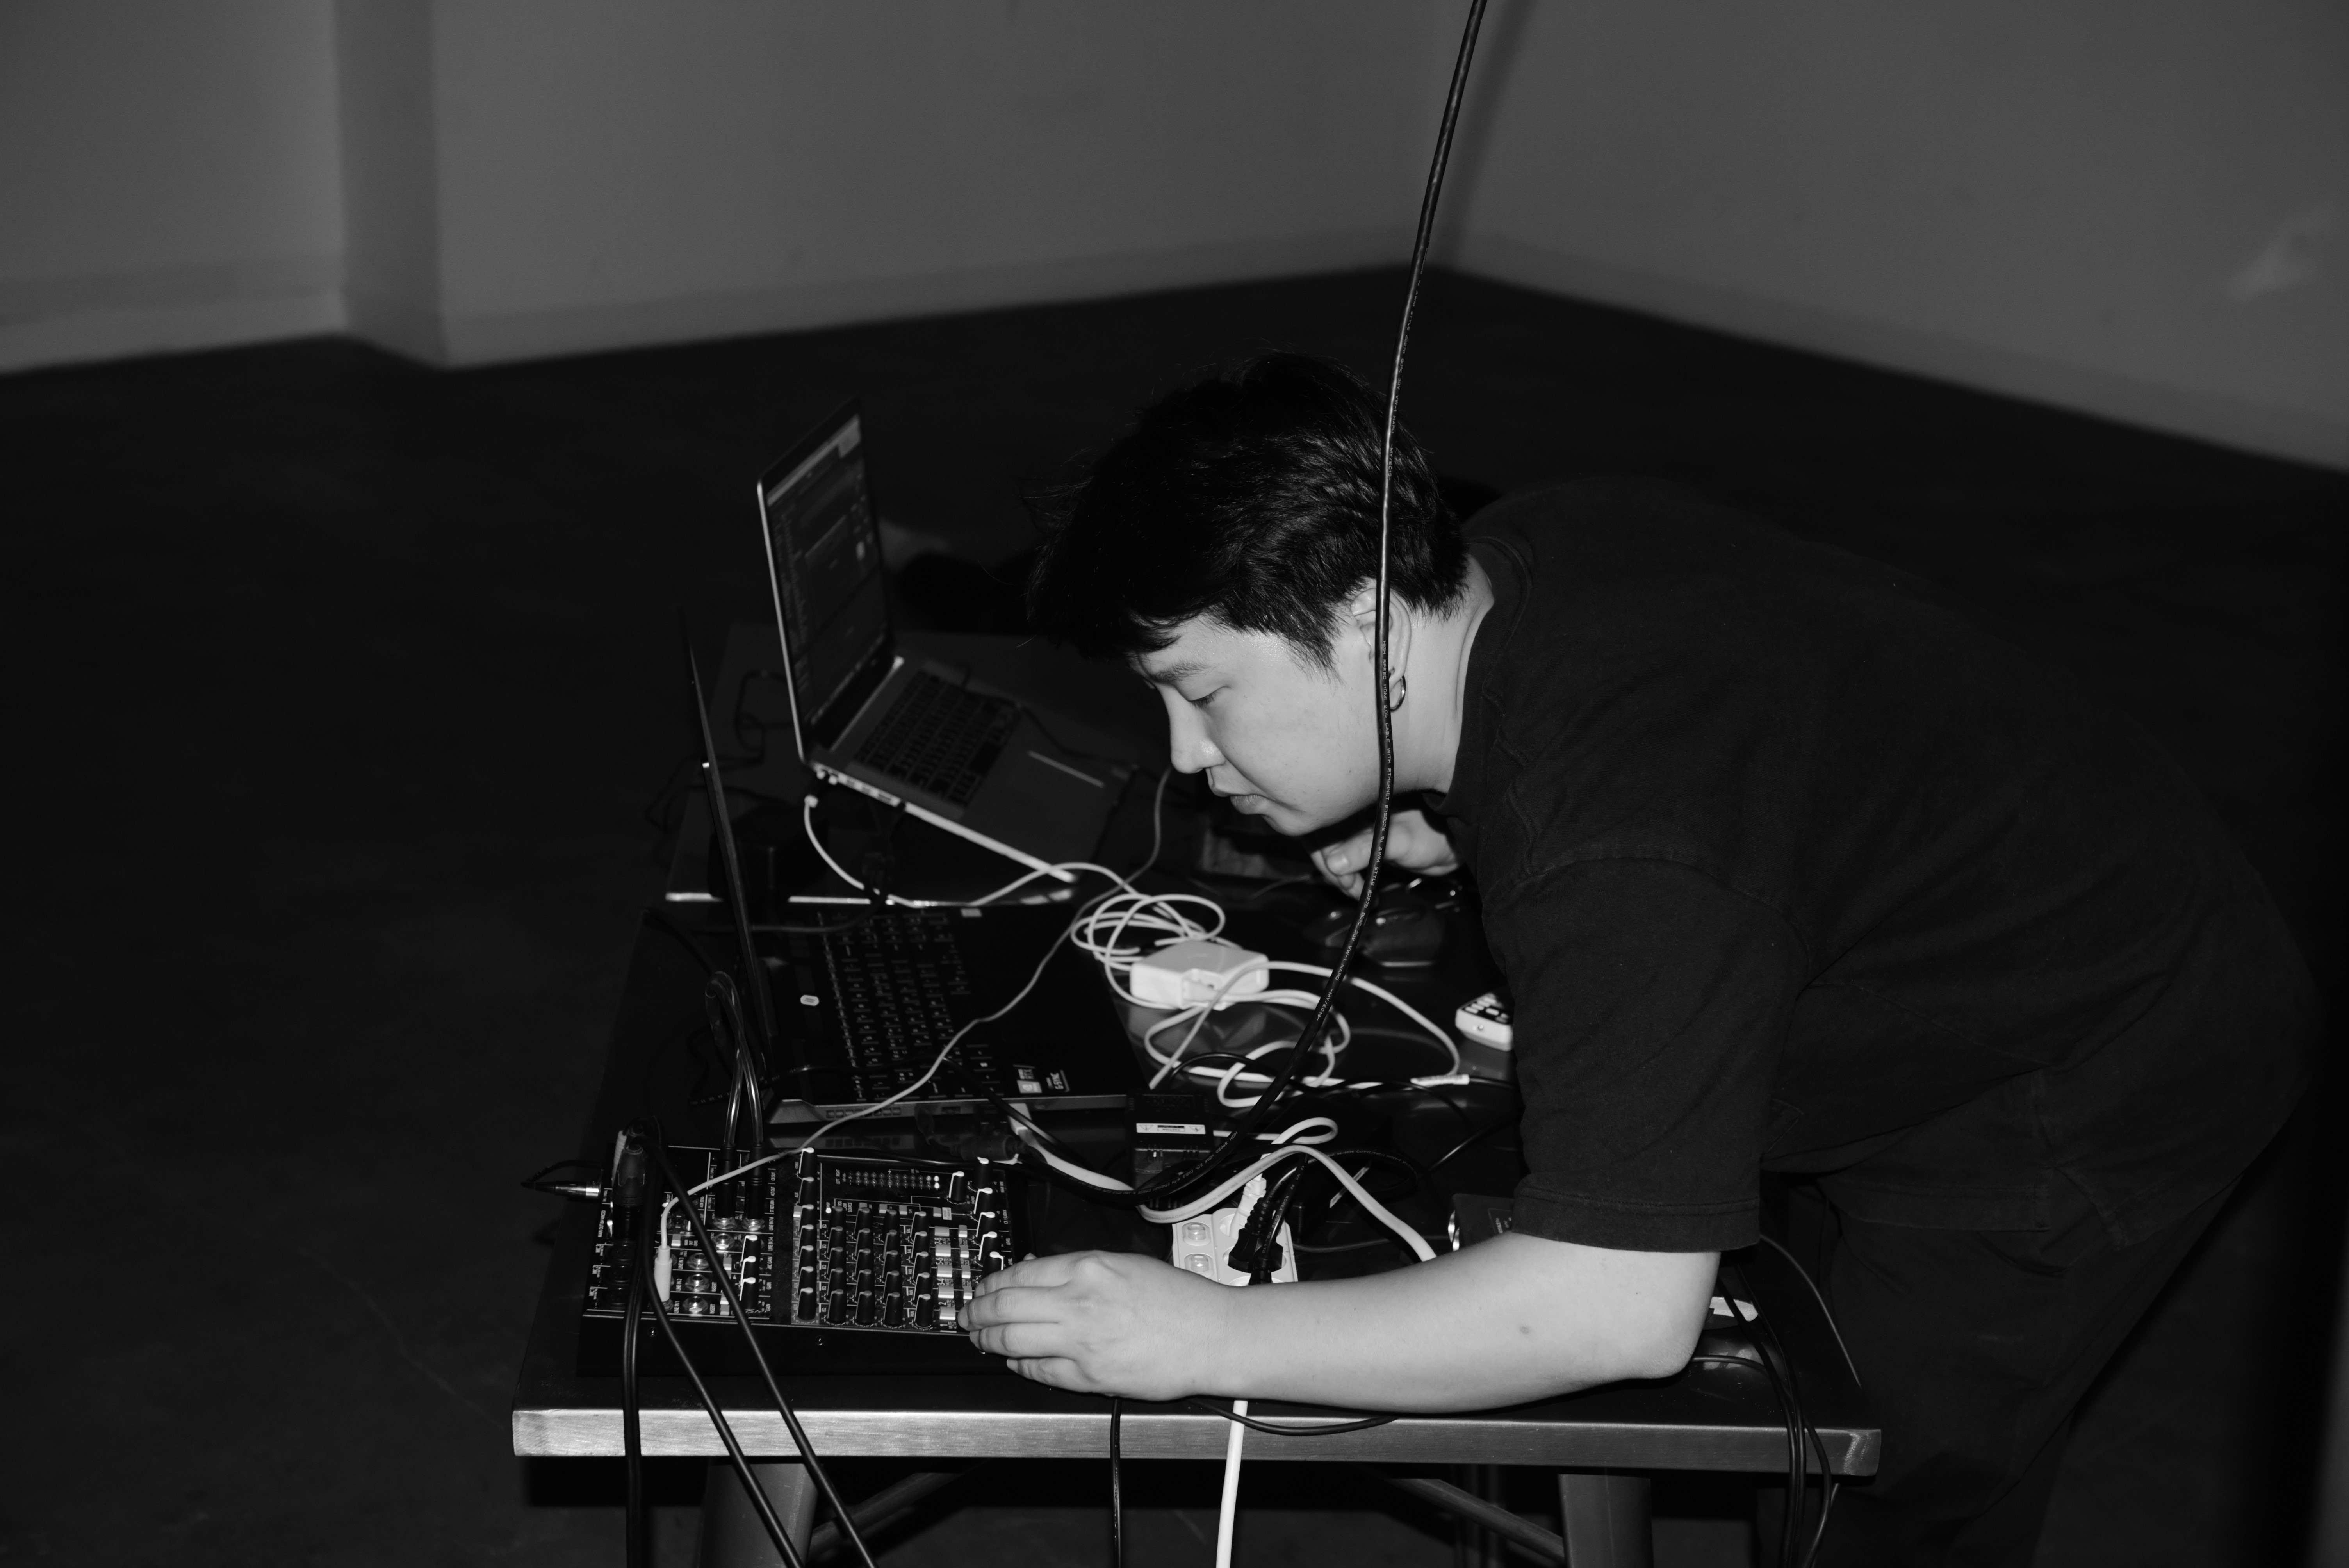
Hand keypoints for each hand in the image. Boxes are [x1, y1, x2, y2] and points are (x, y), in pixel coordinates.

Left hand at [960, 1251, 1231, 1398]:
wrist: (1213, 1337)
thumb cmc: (1178, 1300)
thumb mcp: (1124, 1264)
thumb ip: (1078, 1269)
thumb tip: (1034, 1273)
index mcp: (1088, 1268)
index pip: (1018, 1274)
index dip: (990, 1283)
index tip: (981, 1288)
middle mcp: (1079, 1303)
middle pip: (1004, 1307)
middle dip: (976, 1312)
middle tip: (966, 1315)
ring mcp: (1082, 1343)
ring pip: (1012, 1340)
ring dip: (988, 1340)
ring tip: (979, 1338)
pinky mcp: (1090, 1378)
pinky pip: (1038, 1371)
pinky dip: (1019, 1364)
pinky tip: (1014, 1360)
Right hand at [1312, 807, 1457, 895]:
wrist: (1451, 848)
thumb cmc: (1434, 836)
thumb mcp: (1399, 842)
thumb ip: (1366, 850)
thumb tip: (1333, 864)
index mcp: (1358, 804)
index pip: (1322, 825)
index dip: (1322, 851)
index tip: (1335, 873)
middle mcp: (1354, 814)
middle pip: (1322, 840)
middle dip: (1331, 868)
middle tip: (1348, 886)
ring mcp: (1357, 831)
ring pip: (1332, 853)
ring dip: (1338, 876)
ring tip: (1355, 891)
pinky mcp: (1363, 845)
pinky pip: (1343, 861)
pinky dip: (1347, 877)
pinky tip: (1357, 889)